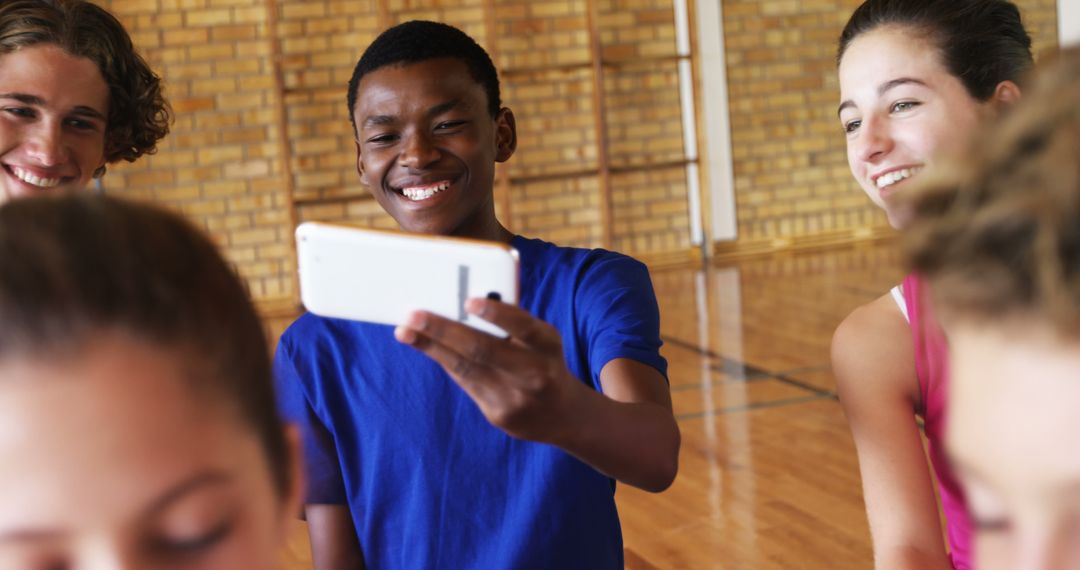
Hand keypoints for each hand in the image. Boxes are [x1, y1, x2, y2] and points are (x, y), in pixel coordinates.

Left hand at [393, 298, 584, 442]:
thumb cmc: (542, 361)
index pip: (524, 327)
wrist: (561, 415)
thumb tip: (459, 306)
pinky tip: (424, 346)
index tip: (469, 302)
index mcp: (548, 345)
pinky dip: (444, 360)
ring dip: (431, 347)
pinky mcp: (498, 415)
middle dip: (444, 330)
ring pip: (465, 368)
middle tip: (414, 315)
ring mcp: (515, 398)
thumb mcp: (540, 340)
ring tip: (405, 331)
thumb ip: (510, 324)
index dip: (497, 314)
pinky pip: (465, 382)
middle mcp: (534, 373)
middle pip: (484, 350)